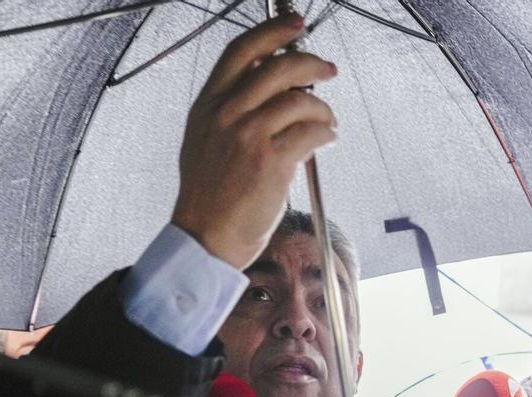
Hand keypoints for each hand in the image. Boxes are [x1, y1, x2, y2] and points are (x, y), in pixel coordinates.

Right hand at [172, 14, 337, 268]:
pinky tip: (326, 140)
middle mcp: (226, 115)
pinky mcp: (271, 161)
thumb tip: (270, 89)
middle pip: (278, 67)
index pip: (241, 50)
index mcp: (208, 106)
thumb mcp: (204, 141)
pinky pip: (311, 132)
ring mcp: (248, 136)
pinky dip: (326, 133)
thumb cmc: (209, 197)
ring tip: (327, 122)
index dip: (272, 31)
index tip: (294, 24)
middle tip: (328, 70)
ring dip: (322, 108)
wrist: (206, 237)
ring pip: (300, 100)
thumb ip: (229, 110)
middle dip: (312, 63)